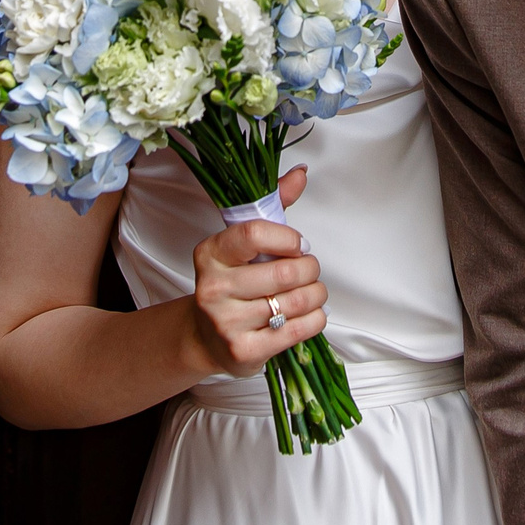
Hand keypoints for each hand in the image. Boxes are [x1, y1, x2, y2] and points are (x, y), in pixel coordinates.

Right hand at [186, 165, 327, 375]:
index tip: (298, 245)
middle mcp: (213, 288)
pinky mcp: (244, 351)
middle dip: (310, 269)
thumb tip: (301, 172)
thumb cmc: (234, 283)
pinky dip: (316, 319)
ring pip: (296, 301)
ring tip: (313, 292)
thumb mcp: (245, 244)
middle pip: (284, 271)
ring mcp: (226, 322)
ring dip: (317, 294)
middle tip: (310, 271)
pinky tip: (311, 313)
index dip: (288, 237)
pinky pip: (298, 330)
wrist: (207, 338)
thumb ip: (273, 204)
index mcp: (210, 254)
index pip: (255, 234)